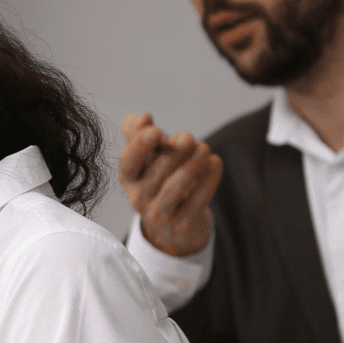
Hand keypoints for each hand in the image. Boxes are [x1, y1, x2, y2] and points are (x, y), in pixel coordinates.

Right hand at [118, 113, 221, 257]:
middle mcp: (138, 198)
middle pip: (156, 173)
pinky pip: (197, 200)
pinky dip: (208, 180)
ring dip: (191, 165)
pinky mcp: (182, 224)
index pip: (128, 163)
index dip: (139, 147)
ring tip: (204, 148)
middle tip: (188, 137)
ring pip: (175, 188)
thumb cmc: (160, 179)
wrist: (173, 223)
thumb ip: (139, 132)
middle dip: (173, 153)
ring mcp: (159, 214)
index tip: (155, 131)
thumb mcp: (147, 155)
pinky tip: (215, 163)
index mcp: (129, 178)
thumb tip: (143, 118)